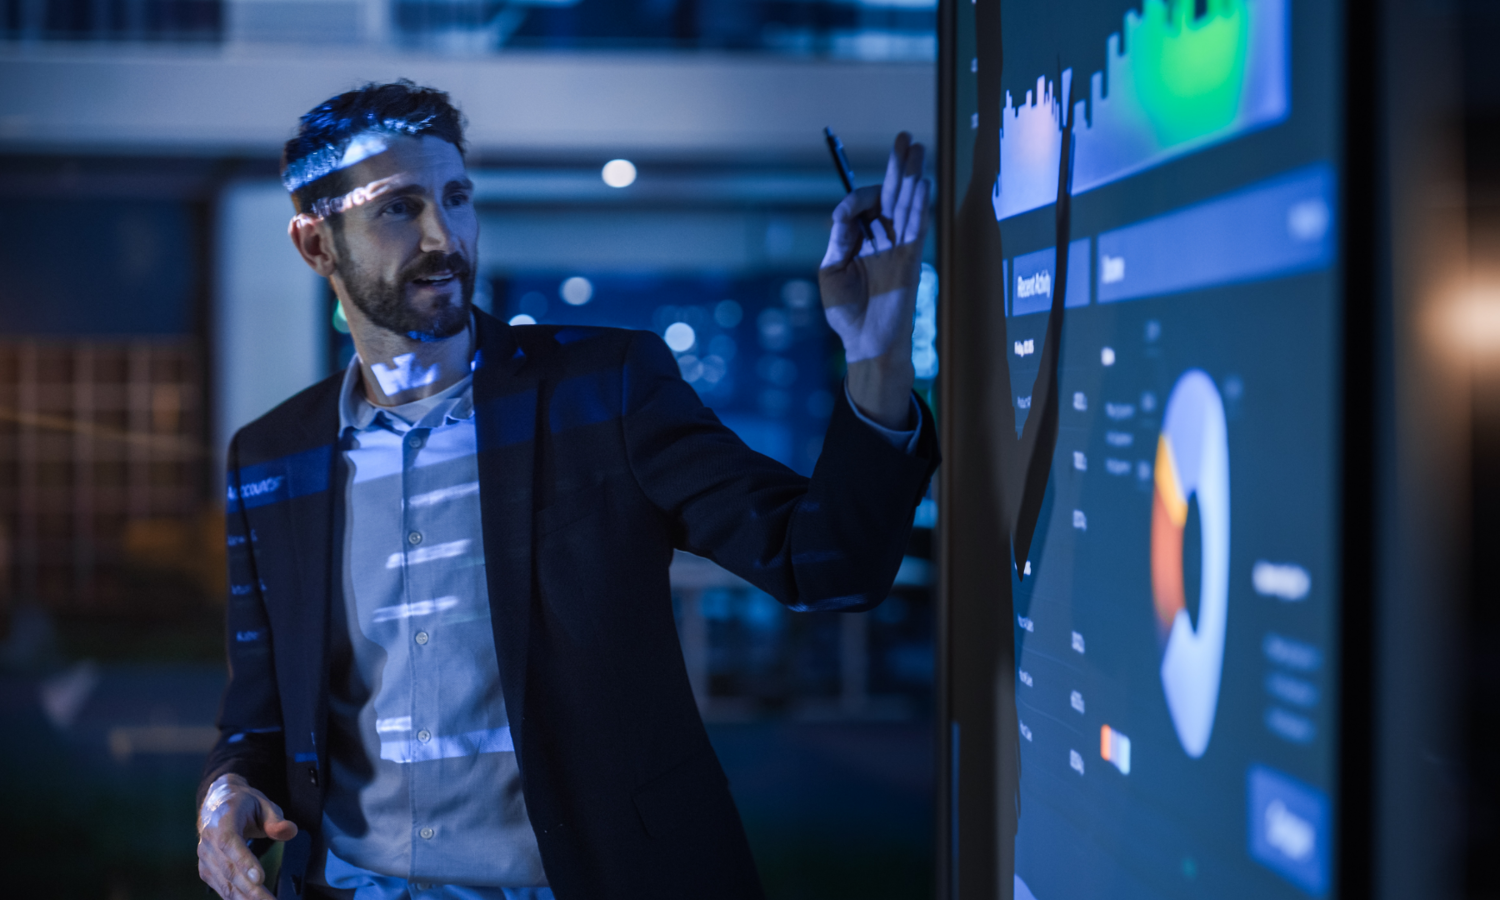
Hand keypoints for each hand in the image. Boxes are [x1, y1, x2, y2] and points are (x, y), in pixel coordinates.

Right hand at [197, 774, 298, 899]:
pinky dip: (238, 899)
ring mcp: (205, 858)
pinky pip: (222, 889)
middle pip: (229, 869)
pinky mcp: (206, 871)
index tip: (260, 879)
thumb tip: (291, 831)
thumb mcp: (263, 805)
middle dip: (251, 890)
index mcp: (222, 820)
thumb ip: (276, 820)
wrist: (217, 807)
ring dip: (246, 899)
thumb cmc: (245, 806)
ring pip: (225, 884)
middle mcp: (208, 841)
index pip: (229, 843)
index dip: (244, 862)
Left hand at [818, 132, 928, 427]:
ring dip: (911, 177)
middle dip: (897, 167)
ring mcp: (898, 248)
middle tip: (905, 138)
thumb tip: (844, 212)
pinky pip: (917, 228)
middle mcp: (881, 239)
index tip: (845, 215)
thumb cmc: (845, 312)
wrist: (864, 342)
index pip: (863, 205)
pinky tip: (923, 184)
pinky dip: (920, 206)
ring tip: (917, 149)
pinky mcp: (910, 260)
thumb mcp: (830, 271)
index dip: (857, 199)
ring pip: (907, 205)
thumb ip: (839, 239)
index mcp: (859, 240)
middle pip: (891, 195)